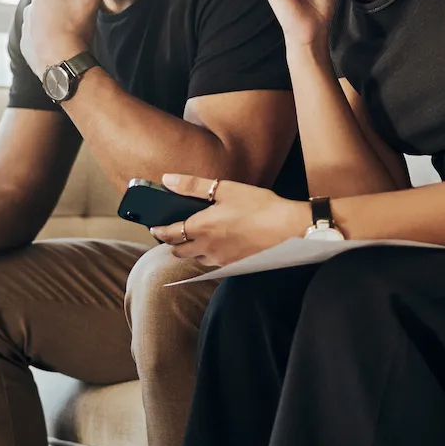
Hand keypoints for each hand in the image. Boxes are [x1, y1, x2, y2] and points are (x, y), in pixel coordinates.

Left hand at [20, 0, 124, 77]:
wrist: (63, 65)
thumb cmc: (75, 31)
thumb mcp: (90, 4)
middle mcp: (29, 8)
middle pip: (48, 1)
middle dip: (60, 5)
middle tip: (76, 15)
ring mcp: (25, 28)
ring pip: (41, 19)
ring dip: (51, 22)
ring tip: (67, 31)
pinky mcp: (25, 45)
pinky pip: (35, 37)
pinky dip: (44, 39)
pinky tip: (57, 44)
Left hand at [150, 174, 305, 267]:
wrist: (290, 228)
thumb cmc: (259, 205)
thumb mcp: (225, 189)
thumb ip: (193, 186)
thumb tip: (167, 180)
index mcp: (201, 228)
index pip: (169, 235)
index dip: (159, 231)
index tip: (154, 227)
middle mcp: (207, 248)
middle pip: (179, 252)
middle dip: (172, 243)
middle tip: (172, 232)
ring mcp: (222, 260)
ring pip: (196, 259)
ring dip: (191, 251)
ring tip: (194, 238)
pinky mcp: (235, 265)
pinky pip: (214, 264)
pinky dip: (208, 256)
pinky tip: (217, 245)